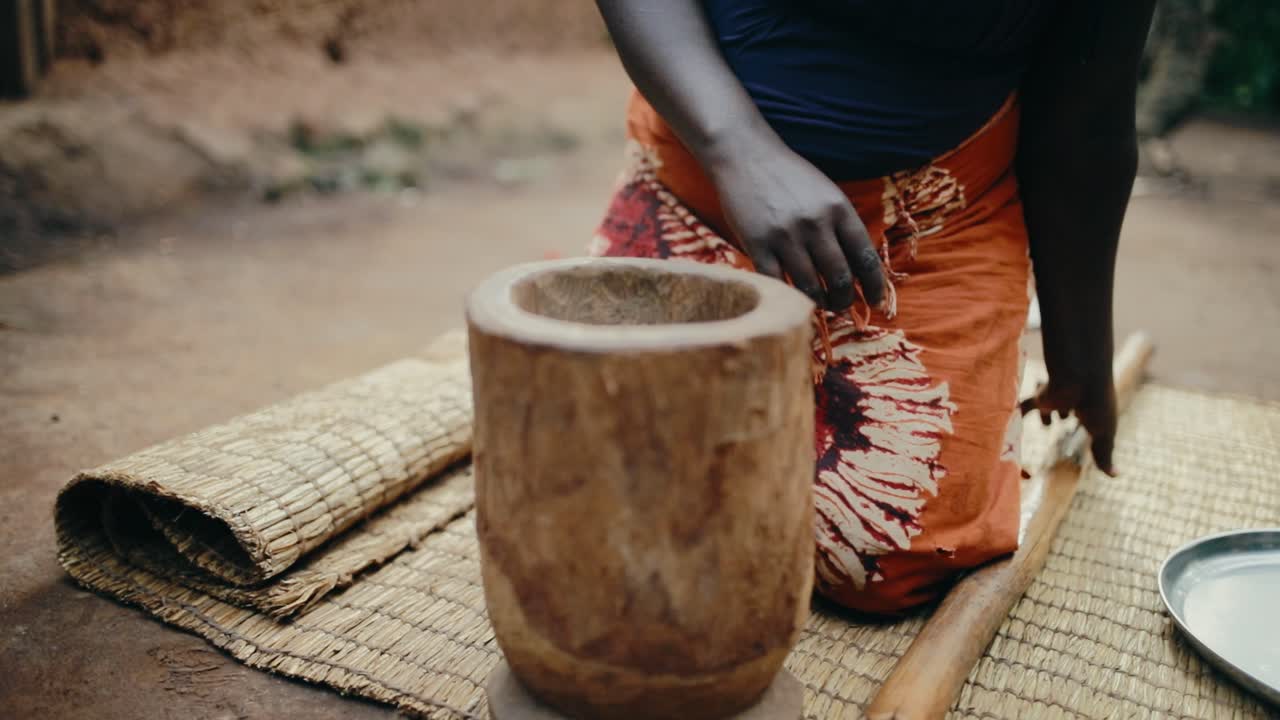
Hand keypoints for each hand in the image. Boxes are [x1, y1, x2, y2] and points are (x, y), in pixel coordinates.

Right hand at [705, 138, 883, 310]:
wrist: (745, 156)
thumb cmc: (789, 176)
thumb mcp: (826, 192)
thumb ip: (841, 224)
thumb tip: (858, 266)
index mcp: (838, 209)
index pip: (865, 256)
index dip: (874, 284)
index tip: (875, 300)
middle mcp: (815, 224)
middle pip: (840, 278)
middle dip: (845, 299)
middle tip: (843, 305)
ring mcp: (785, 236)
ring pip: (810, 286)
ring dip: (819, 303)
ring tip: (821, 304)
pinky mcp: (758, 245)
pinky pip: (778, 282)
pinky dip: (788, 296)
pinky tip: (793, 298)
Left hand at [1020, 374, 1117, 474]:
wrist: (1082, 377)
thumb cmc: (1097, 405)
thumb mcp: (1104, 433)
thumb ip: (1104, 454)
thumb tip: (1115, 475)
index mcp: (1090, 407)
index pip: (1089, 416)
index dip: (1088, 423)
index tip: (1087, 427)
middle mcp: (1072, 400)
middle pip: (1065, 406)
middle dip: (1062, 412)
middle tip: (1059, 417)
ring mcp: (1054, 396)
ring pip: (1045, 403)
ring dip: (1044, 410)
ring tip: (1043, 418)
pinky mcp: (1039, 397)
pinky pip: (1024, 406)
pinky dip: (1018, 413)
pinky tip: (1010, 418)